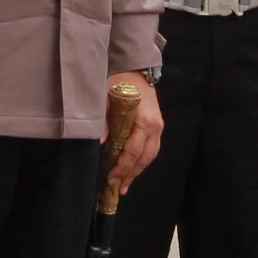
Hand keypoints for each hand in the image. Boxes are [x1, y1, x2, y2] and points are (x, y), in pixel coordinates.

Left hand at [107, 72, 162, 191]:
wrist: (135, 69)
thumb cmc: (119, 82)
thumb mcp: (107, 98)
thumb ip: (104, 120)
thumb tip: (99, 142)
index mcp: (144, 120)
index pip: (133, 151)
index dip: (121, 167)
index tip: (110, 178)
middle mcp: (155, 126)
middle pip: (144, 158)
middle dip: (130, 174)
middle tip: (117, 188)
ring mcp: (158, 127)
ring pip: (150, 156)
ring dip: (137, 171)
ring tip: (124, 185)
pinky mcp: (157, 126)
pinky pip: (151, 149)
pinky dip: (141, 161)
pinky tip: (132, 170)